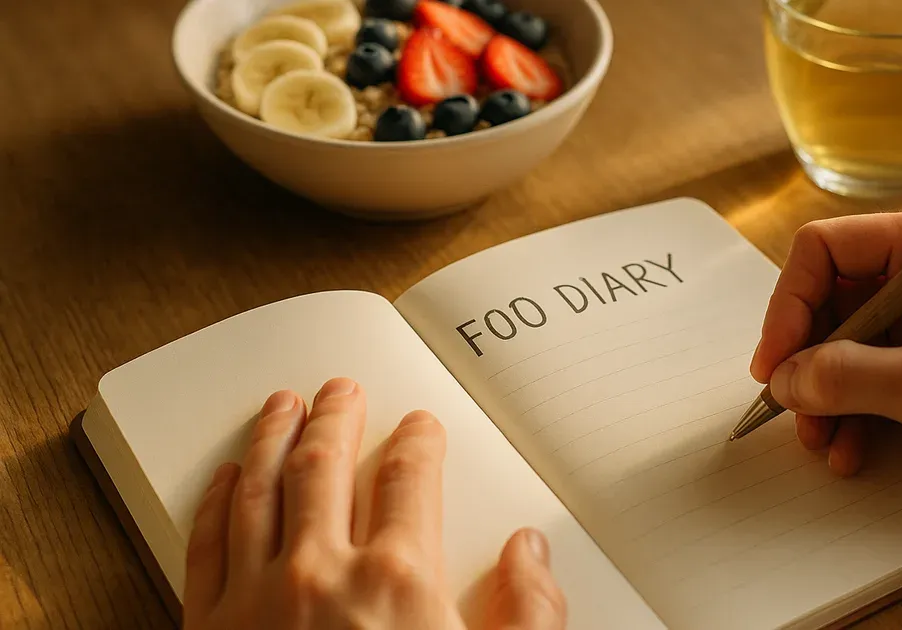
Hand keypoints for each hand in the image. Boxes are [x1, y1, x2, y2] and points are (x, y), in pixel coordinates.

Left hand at [183, 377, 565, 629]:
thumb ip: (528, 612)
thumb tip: (529, 553)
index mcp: (400, 580)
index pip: (411, 477)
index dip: (418, 440)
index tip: (420, 426)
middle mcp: (322, 574)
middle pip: (327, 463)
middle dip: (337, 416)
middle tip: (341, 390)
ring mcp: (258, 598)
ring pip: (261, 486)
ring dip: (273, 436)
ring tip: (281, 406)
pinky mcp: (208, 629)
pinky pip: (208, 541)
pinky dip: (219, 500)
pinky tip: (230, 477)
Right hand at [750, 207, 901, 508]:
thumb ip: (844, 377)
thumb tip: (784, 379)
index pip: (824, 250)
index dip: (788, 305)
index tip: (775, 361)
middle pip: (827, 301)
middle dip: (806, 361)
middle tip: (794, 407)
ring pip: (841, 343)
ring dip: (824, 394)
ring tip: (822, 438)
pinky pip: (867, 373)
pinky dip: (851, 410)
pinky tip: (850, 447)